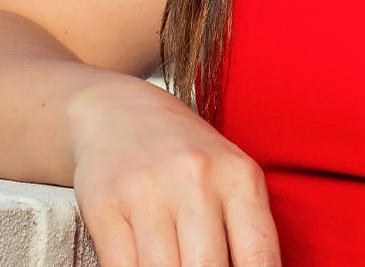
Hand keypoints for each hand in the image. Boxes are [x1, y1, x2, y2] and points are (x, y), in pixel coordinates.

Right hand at [68, 77, 281, 266]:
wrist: (119, 112)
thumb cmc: (186, 157)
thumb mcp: (229, 180)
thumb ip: (245, 233)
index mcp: (239, 176)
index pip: (259, 259)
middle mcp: (197, 178)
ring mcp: (149, 191)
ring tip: (174, 263)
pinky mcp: (106, 205)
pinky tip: (143, 262)